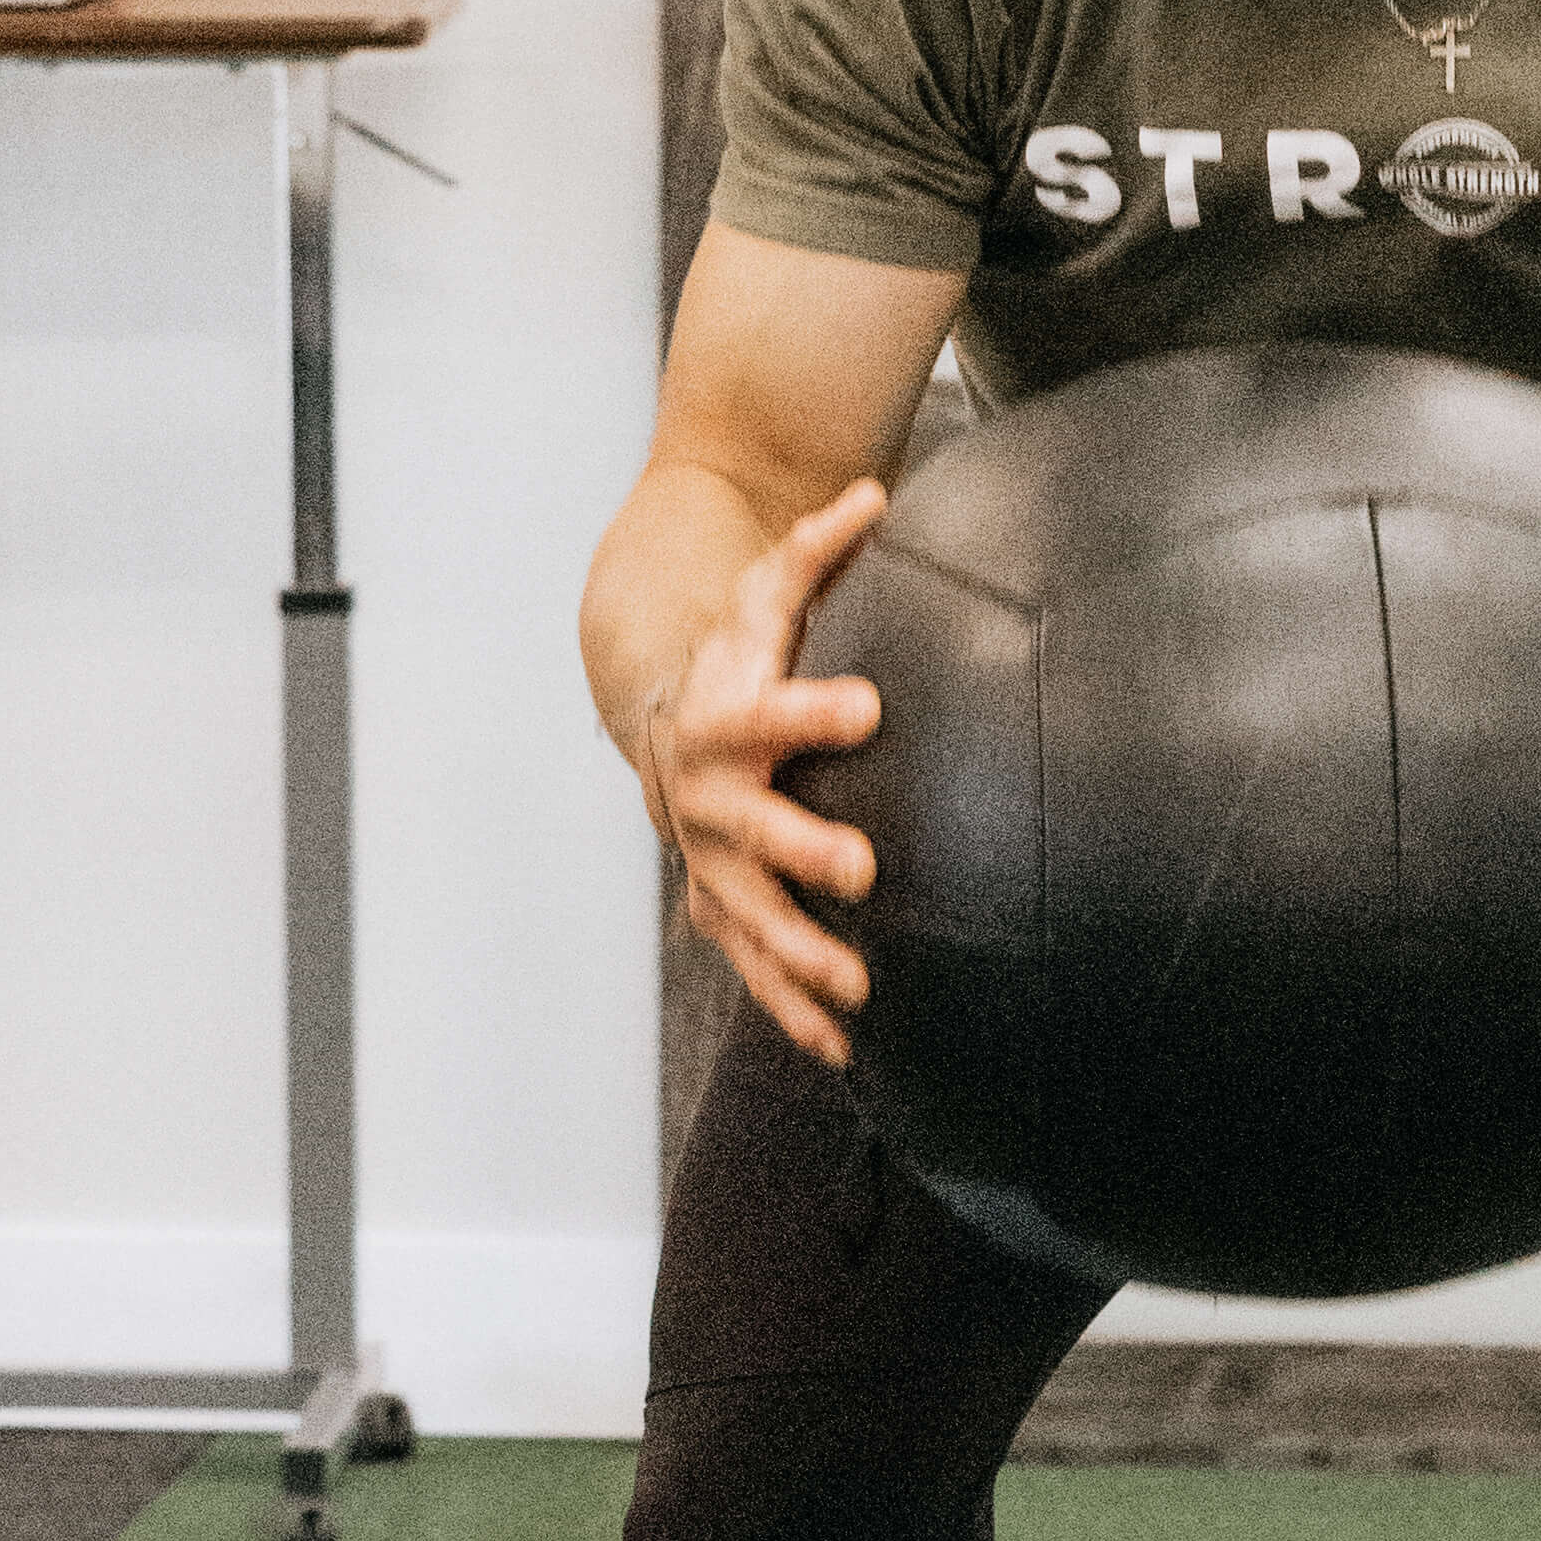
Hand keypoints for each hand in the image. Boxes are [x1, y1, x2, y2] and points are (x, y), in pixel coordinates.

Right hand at [641, 483, 894, 1064]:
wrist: (670, 720)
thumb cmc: (739, 657)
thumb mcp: (765, 597)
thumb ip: (814, 551)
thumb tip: (871, 493)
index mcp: (725, 722)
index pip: (766, 714)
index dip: (810, 711)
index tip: (866, 706)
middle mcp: (710, 801)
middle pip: (752, 829)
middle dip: (802, 849)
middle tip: (862, 866)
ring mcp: (713, 863)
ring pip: (750, 915)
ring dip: (799, 951)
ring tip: (857, 982)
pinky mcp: (727, 909)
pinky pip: (755, 966)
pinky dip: (792, 1006)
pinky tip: (843, 1047)